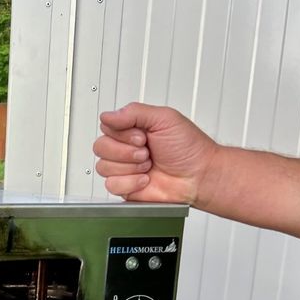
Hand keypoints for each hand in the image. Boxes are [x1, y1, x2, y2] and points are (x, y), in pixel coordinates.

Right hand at [93, 102, 218, 204]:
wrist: (198, 176)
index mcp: (133, 129)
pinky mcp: (125, 187)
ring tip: (148, 165)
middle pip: (100, 147)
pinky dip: (130, 182)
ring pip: (103, 167)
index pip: (107, 127)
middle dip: (126, 151)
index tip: (143, 136)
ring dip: (130, 167)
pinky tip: (145, 179)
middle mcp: (125, 148)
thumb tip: (107, 116)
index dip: (123, 133)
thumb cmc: (189, 148)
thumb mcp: (164, 118)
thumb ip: (133, 112)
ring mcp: (124, 168)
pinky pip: (111, 185)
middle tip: (146, 152)